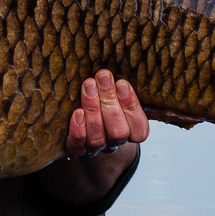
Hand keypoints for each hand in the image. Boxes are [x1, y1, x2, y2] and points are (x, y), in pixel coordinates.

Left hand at [37, 69, 148, 206]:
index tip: (122, 83)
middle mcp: (114, 143)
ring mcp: (95, 149)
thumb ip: (126, 87)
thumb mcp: (120, 94)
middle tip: (102, 77)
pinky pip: (77, 147)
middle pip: (118, 132)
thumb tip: (136, 64)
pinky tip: (76, 113)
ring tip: (88, 85)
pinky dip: (78, 131)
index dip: (132, 107)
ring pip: (98, 138)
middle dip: (110, 102)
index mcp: (131, 132)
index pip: (139, 129)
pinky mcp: (75, 151)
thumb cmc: (105, 100)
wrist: (80, 122)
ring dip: (93, 110)